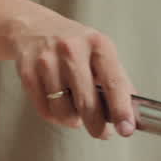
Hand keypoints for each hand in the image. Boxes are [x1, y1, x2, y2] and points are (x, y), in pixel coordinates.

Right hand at [10, 12, 136, 138]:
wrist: (34, 27)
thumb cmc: (74, 44)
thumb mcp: (100, 52)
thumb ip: (117, 80)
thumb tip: (132, 113)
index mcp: (97, 44)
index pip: (113, 82)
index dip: (121, 109)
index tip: (126, 128)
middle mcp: (72, 49)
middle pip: (86, 102)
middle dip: (97, 126)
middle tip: (102, 133)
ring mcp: (47, 61)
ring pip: (63, 111)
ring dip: (73, 120)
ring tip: (76, 111)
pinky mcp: (28, 72)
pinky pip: (45, 110)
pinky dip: (55, 116)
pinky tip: (59, 105)